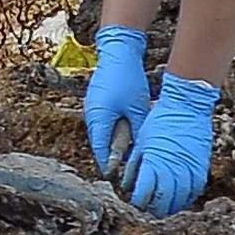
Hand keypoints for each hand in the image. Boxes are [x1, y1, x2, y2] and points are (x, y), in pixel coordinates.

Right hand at [82, 26, 152, 175]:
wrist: (118, 52)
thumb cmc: (127, 79)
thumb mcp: (138, 109)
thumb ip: (137, 133)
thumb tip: (141, 154)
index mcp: (98, 120)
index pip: (102, 153)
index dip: (112, 168)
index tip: (123, 182)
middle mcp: (92, 117)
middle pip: (102, 146)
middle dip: (115, 159)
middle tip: (130, 173)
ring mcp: (94, 109)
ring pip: (105, 135)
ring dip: (116, 145)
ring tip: (132, 157)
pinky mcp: (99, 103)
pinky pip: (106, 124)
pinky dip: (116, 132)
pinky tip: (130, 135)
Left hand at [124, 74, 219, 215]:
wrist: (188, 106)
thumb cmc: (159, 121)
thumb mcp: (141, 143)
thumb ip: (134, 167)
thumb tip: (126, 186)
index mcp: (154, 164)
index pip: (144, 195)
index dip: (138, 202)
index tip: (134, 202)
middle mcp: (173, 171)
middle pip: (162, 203)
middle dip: (152, 209)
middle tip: (146, 209)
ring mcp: (190, 171)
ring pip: (180, 202)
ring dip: (169, 207)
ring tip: (161, 208)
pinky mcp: (202, 169)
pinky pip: (194, 192)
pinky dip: (185, 199)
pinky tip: (177, 199)